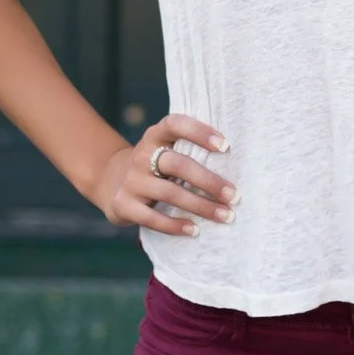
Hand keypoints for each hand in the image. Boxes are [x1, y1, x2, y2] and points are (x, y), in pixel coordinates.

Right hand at [94, 112, 237, 238]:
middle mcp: (142, 154)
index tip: (225, 146)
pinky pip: (151, 217)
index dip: (199, 132)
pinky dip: (174, 225)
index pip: (175, 124)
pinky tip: (194, 230)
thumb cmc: (157, 164)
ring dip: (201, 206)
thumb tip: (241, 162)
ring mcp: (131, 180)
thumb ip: (192, 150)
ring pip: (169, 192)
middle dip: (208, 181)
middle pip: (177, 164)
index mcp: (156, 135)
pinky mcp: (123, 204)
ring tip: (225, 215)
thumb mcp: (166, 149)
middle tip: (234, 195)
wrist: (111, 181)